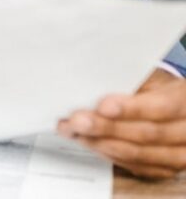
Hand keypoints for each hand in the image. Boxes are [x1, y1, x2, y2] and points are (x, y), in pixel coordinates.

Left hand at [58, 70, 185, 178]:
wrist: (177, 109)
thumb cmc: (158, 89)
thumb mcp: (151, 78)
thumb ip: (130, 83)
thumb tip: (94, 82)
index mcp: (185, 102)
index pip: (161, 107)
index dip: (131, 109)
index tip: (102, 106)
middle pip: (145, 134)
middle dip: (105, 128)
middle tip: (75, 121)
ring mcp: (178, 155)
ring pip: (136, 154)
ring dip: (99, 143)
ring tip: (72, 131)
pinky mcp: (164, 169)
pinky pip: (132, 165)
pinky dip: (106, 153)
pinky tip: (87, 142)